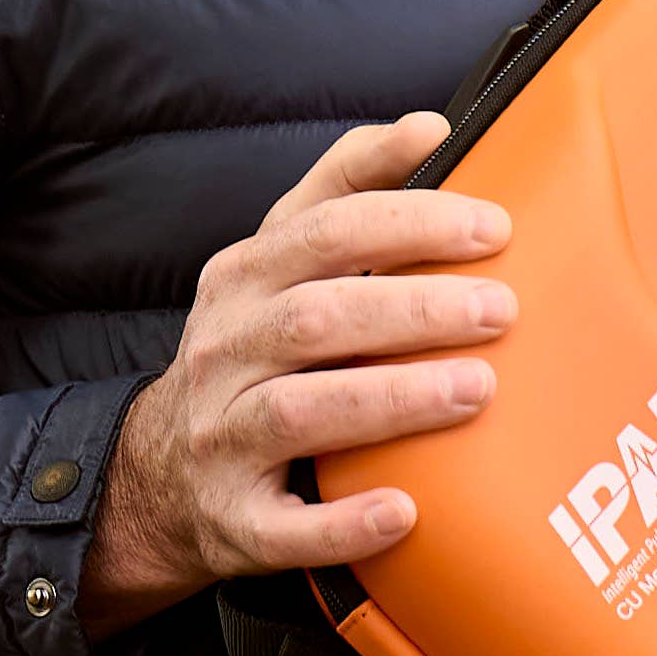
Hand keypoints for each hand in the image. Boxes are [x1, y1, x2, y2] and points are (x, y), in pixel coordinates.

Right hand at [82, 112, 510, 634]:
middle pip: (315, 318)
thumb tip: (429, 127)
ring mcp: (220, 437)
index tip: (493, 226)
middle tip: (501, 311)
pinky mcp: (231, 520)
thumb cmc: (252, 352)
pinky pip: (284, 528)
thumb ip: (346, 190)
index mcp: (243, 277)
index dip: (409, 223)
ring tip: (477, 390)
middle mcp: (223, 350)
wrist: (155, 478)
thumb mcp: (279, 262)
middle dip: (414, 309)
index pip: (322, 230)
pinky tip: (405, 509)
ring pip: (299, 412)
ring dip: (393, 398)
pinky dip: (344, 521)